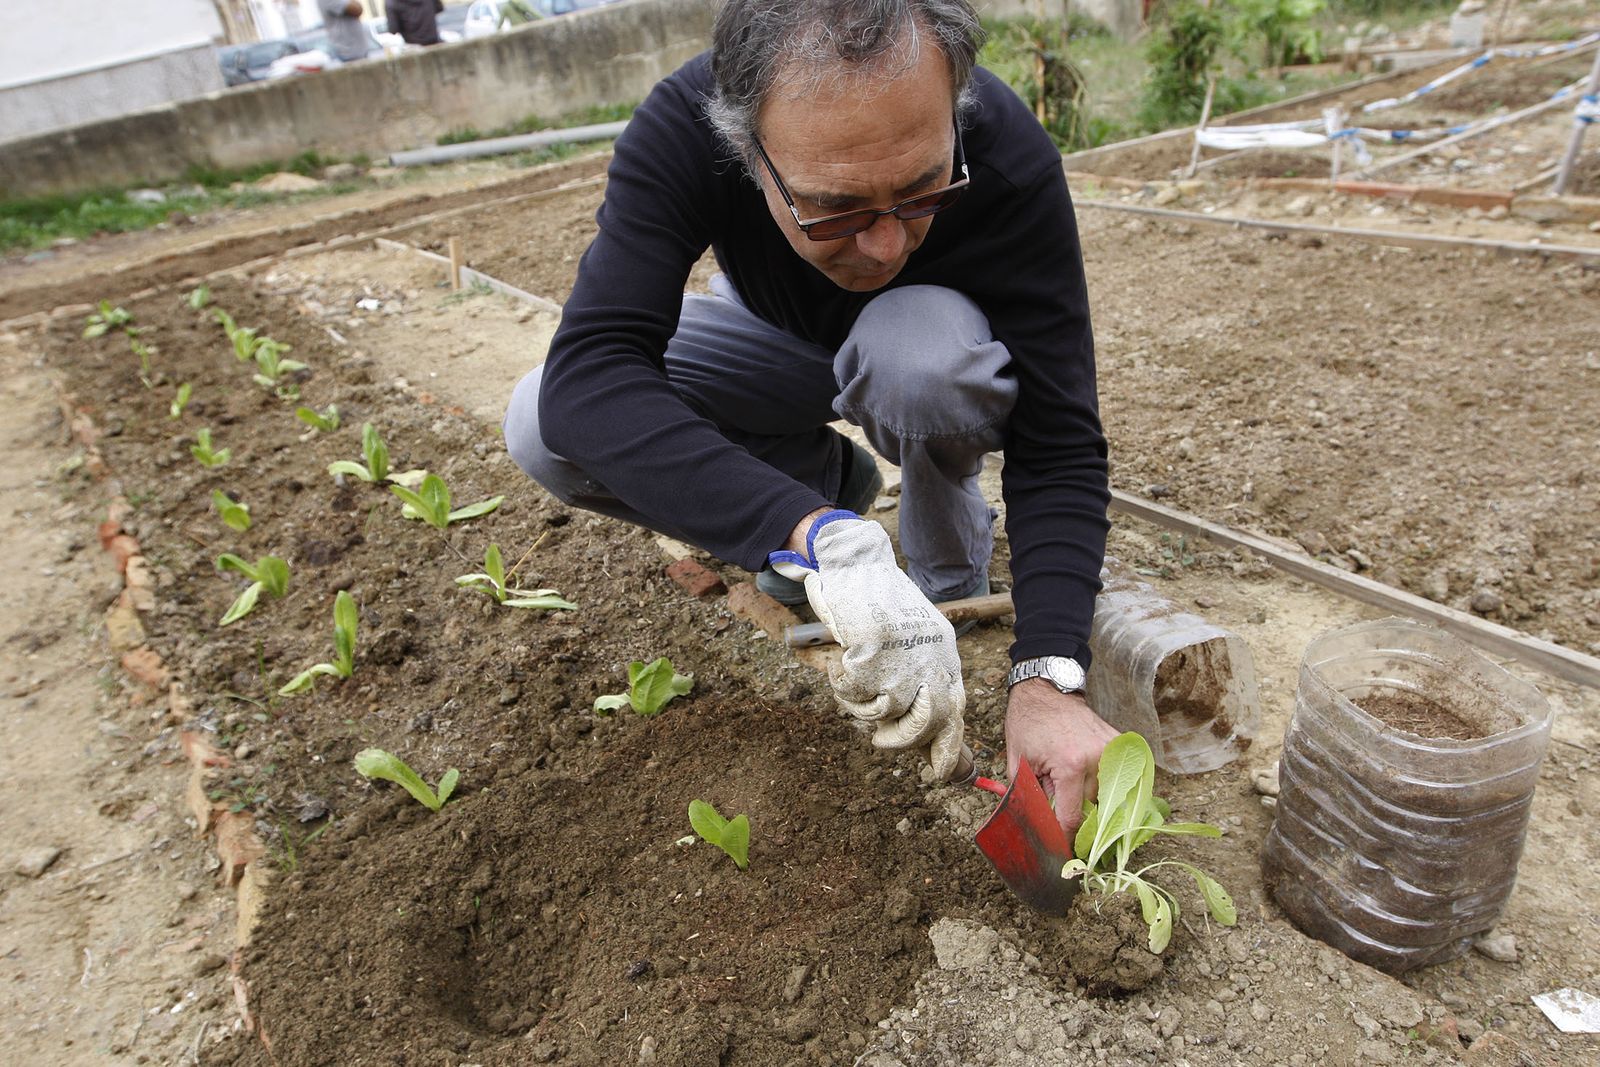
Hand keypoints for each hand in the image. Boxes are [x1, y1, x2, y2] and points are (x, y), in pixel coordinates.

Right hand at [772, 513, 965, 779]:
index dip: (949, 751)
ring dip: (864, 707)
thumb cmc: (882, 606)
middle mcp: (930, 661)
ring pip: (885, 713)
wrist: (859, 565)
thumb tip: (926, 737)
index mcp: (945, 658)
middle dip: (902, 741)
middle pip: (926, 725)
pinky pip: (854, 693)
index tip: (941, 775)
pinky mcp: (871, 656)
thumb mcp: (917, 642)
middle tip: (882, 738)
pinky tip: (841, 661)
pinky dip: (842, 683)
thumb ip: (922, 683)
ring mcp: (901, 659)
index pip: (955, 715)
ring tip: (856, 684)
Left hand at [1005, 680, 1119, 837]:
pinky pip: (1118, 778)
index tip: (1061, 852)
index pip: (1072, 819)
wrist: (1047, 690)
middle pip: (1092, 811)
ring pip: (1107, 797)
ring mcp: (1112, 750)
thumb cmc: (1028, 723)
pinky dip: (1105, 786)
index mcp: (1070, 766)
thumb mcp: (1018, 762)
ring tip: (1072, 795)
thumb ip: (1029, 797)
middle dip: (1077, 821)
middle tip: (1065, 827)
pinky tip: (1090, 785)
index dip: (1065, 839)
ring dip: (1091, 804)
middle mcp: (1097, 759)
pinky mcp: (1120, 744)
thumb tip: (1040, 828)